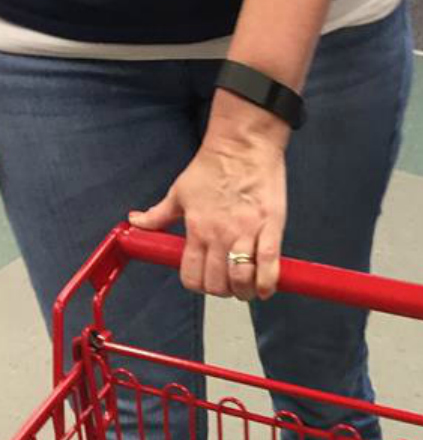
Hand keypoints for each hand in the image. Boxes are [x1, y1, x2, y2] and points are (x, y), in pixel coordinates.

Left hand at [129, 91, 291, 300]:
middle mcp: (219, 236)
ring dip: (245, 290)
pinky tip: (266, 288)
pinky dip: (267, 283)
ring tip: (249, 287)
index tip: (208, 282)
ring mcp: (246, 233)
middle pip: (218, 283)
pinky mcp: (270, 228)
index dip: (200, 285)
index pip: (192, 276)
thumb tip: (135, 221)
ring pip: (242, 279)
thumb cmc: (212, 167)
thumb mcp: (179, 192)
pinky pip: (269, 265)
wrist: (241, 147)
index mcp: (196, 230)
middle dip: (224, 291)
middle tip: (231, 285)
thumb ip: (158, 214)